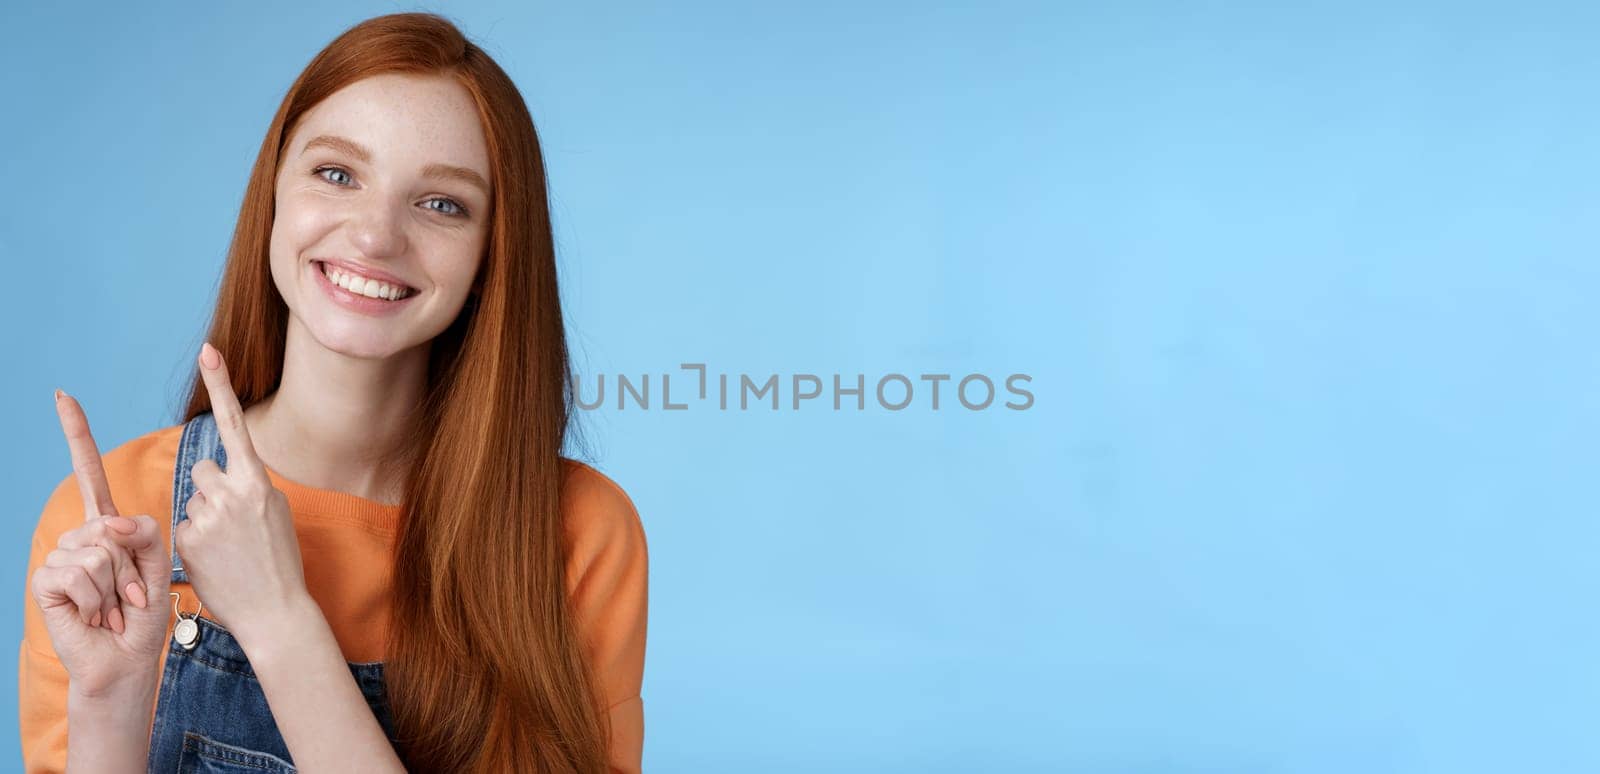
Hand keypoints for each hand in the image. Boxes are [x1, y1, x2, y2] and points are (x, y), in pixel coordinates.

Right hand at [30, 392, 171, 696]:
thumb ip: (143, 532)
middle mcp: (80, 537)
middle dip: (132, 565)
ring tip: (114, 606)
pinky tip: (95, 613)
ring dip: (116, 586)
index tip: (64, 396)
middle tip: (131, 595)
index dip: (77, 435)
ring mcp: (60, 557)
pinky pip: (78, 571)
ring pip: (97, 550)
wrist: (128, 658)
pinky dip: (98, 597)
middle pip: (110, 523)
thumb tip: (109, 522)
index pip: (89, 473)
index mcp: (107, 526)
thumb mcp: (157, 563)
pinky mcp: (46, 581)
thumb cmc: (145, 612)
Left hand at [175, 342, 310, 648]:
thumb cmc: (279, 562)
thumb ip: (252, 487)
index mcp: (259, 482)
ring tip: (228, 549)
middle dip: (212, 490)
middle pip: (203, 470)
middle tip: (233, 525)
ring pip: (192, 498)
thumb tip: (228, 474)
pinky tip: (215, 561)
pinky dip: (196, 542)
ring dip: (204, 517)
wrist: (276, 612)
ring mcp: (208, 517)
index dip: (220, 385)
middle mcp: (232, 493)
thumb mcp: (277, 514)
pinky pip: (182, 526)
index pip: (235, 424)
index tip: (208, 351)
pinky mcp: (187, 540)